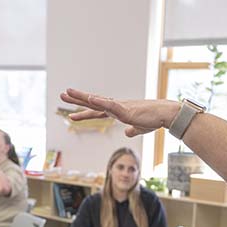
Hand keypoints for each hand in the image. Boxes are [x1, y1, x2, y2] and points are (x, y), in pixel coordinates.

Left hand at [60, 88, 179, 137]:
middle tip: (62, 95)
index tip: (72, 115)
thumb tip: (127, 133)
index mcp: (118, 111)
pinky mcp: (126, 110)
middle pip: (93, 103)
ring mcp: (120, 107)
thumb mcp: (140, 128)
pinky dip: (100, 101)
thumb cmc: (154, 120)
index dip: (84, 114)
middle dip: (77, 100)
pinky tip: (90, 98)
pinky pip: (110, 105)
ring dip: (82, 97)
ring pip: (97, 101)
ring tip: (68, 92)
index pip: (97, 112)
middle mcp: (116, 107)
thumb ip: (132, 130)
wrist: (164, 115)